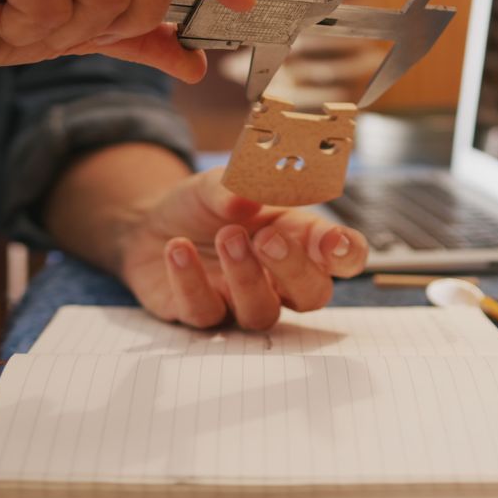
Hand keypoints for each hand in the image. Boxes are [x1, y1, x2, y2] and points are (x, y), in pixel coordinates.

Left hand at [118, 168, 368, 329]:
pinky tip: (178, 248)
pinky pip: (204, 312)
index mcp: (299, 240)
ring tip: (226, 236)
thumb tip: (248, 199)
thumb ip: (238, 188)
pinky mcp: (202, 314)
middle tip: (268, 238)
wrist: (150, 223)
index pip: (344, 257)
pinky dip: (190, 280)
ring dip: (246, 276)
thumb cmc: (203, 205)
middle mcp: (279, 280)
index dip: (346, 253)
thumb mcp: (220, 182)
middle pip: (311, 295)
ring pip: (261, 313)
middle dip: (295, 269)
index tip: (332, 240)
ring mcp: (242, 302)